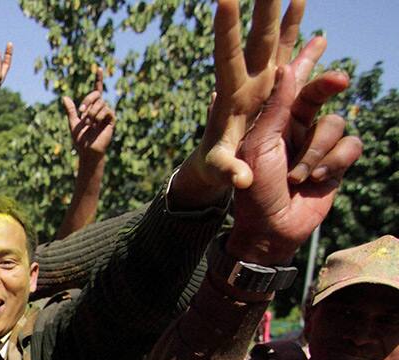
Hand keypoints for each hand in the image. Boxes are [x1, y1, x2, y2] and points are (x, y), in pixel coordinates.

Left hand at [63, 67, 114, 160]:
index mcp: (92, 108)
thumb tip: (64, 97)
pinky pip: (106, 110)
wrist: (87, 151)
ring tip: (88, 124)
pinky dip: (98, 116)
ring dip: (91, 113)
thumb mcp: (73, 123)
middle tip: (81, 112)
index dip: (98, 79)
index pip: (97, 90)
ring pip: (100, 103)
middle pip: (96, 95)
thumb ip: (70, 110)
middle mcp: (101, 108)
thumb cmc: (80, 140)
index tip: (98, 67)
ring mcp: (107, 114)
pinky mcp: (111, 120)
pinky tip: (95, 125)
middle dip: (87, 100)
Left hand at [173, 0, 305, 204]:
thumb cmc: (214, 169)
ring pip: (276, 42)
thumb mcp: (219, 171)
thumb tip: (240, 181)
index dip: (226, 30)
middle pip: (256, 38)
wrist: (218, 167)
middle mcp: (247, 80)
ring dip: (285, 16)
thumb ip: (228, 171)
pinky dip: (299, 36)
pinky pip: (292, 56)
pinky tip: (308, 18)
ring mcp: (262, 83)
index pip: (226, 56)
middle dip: (262, 8)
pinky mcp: (275, 90)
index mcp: (230, 94)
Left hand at [226, 63, 361, 264]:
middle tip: (338, 80)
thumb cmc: (255, 189)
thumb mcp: (260, 145)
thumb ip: (275, 110)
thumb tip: (285, 69)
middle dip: (329, 86)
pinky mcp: (336, 163)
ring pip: (335, 125)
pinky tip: (316, 180)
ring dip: (316, 152)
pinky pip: (351, 146)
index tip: (319, 40)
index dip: (305, 61)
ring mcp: (317, 145)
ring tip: (297, 176)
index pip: (291, 85)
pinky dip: (334, 162)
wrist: (270, 228)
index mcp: (274, 121)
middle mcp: (297, 128)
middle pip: (321, 95)